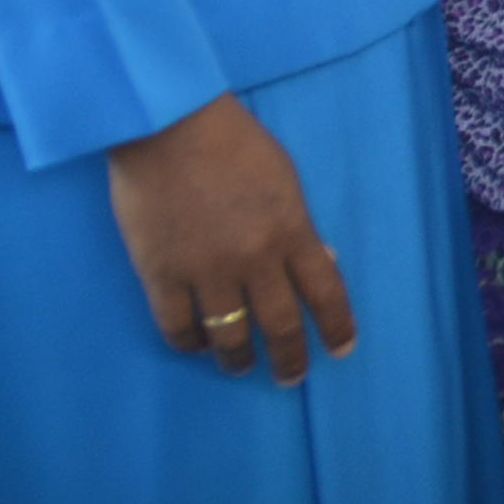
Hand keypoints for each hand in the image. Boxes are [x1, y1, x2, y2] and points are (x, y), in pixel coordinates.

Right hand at [108, 94, 355, 383]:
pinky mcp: (161, 275)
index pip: (325, 291)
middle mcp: (255, 259)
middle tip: (292, 377)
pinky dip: (190, 344)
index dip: (337, 326)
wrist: (169, 126)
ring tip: (239, 368)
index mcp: (292, 230)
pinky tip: (197, 346)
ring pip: (229, 336)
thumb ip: (298, 225)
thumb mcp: (284, 178)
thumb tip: (317, 262)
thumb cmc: (233, 142)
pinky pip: (178, 327)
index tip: (342, 348)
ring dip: (237, 359)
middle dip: (290, 358)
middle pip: (281, 325)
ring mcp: (206, 271)